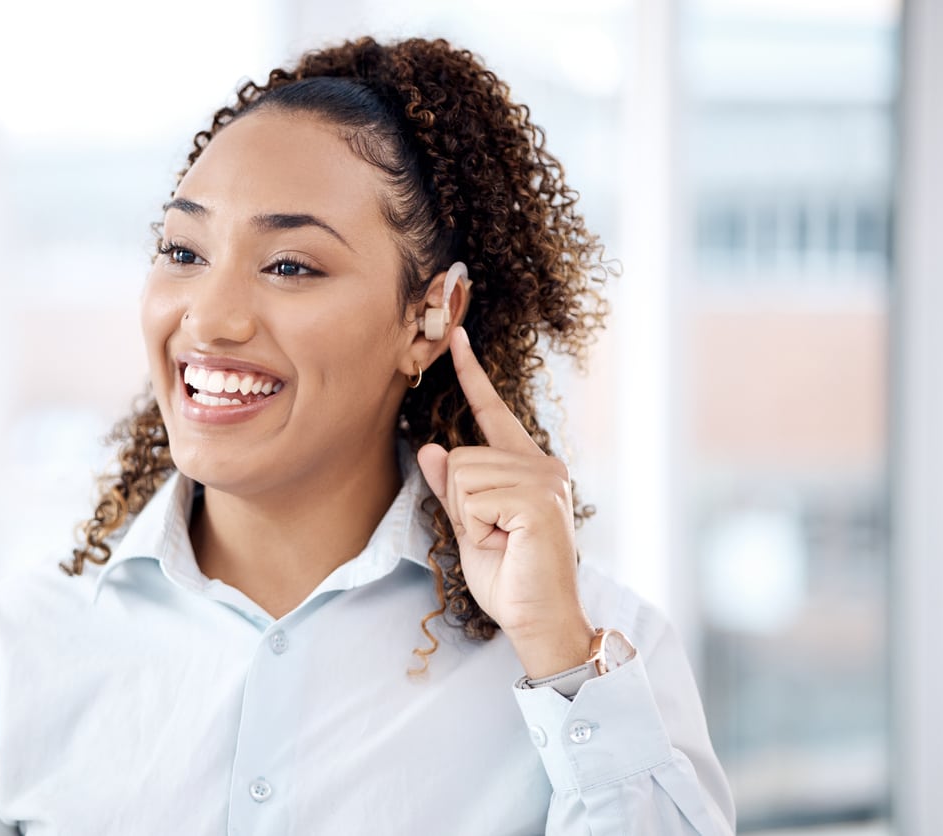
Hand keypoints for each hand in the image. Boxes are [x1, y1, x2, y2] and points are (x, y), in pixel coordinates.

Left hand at [416, 326, 593, 677]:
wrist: (539, 619)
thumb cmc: (509, 577)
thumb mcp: (469, 527)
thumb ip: (452, 487)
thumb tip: (431, 448)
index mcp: (528, 466)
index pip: (493, 412)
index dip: (472, 375)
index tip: (455, 338)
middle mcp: (542, 465)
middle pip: (462, 457)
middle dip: (461, 504)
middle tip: (494, 537)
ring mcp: (544, 479)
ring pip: (463, 474)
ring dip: (469, 519)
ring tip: (502, 542)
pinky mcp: (538, 498)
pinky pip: (473, 496)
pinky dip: (478, 528)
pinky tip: (507, 543)